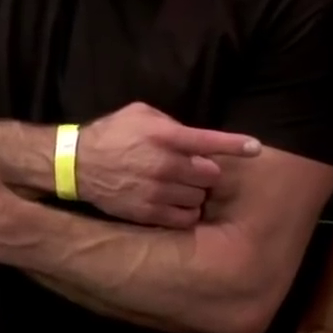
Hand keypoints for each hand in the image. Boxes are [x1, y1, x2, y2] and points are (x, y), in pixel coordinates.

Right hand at [75, 102, 260, 228]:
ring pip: (199, 198)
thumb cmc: (111, 135)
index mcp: (165, 136)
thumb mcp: (140, 114)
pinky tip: (172, 202)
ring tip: (177, 186)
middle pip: (210, 175)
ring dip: (194, 192)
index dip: (236, 145)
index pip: (209, 141)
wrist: (76, 165)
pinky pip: (184, 217)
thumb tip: (194, 137)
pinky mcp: (149, 213)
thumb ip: (170, 123)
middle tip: (191, 170)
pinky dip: (185, 211)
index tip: (256, 148)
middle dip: (205, 172)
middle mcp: (165, 165)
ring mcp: (157, 191)